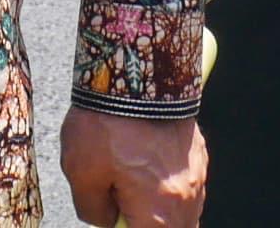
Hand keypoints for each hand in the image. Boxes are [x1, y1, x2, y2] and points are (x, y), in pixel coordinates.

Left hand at [59, 107, 203, 227]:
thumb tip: (107, 219)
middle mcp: (187, 199)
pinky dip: (165, 186)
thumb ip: (94, 210)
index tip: (113, 221)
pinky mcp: (197, 152)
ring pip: (181, 212)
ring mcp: (197, 175)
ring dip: (158, 210)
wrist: (137, 68)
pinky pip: (184, 185)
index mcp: (160, 214)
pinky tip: (143, 165)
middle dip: (144, 222)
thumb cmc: (107, 122)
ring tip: (128, 184)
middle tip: (120, 207)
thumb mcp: (82, 173)